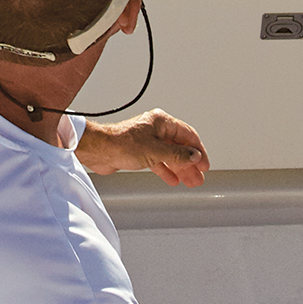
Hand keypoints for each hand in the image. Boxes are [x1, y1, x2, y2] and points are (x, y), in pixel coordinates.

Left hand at [81, 110, 209, 185]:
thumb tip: (194, 157)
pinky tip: (173, 179)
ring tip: (190, 181)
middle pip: (180, 147)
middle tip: (199, 177)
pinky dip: (166, 170)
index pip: (188, 135)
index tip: (204, 164)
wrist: (98, 150)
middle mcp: (156, 130)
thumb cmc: (121, 143)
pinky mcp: (140, 152)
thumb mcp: (155, 151)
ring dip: (180, 169)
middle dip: (190, 163)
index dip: (198, 151)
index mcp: (162, 122)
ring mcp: (148, 141)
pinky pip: (159, 161)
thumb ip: (177, 155)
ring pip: (170, 156)